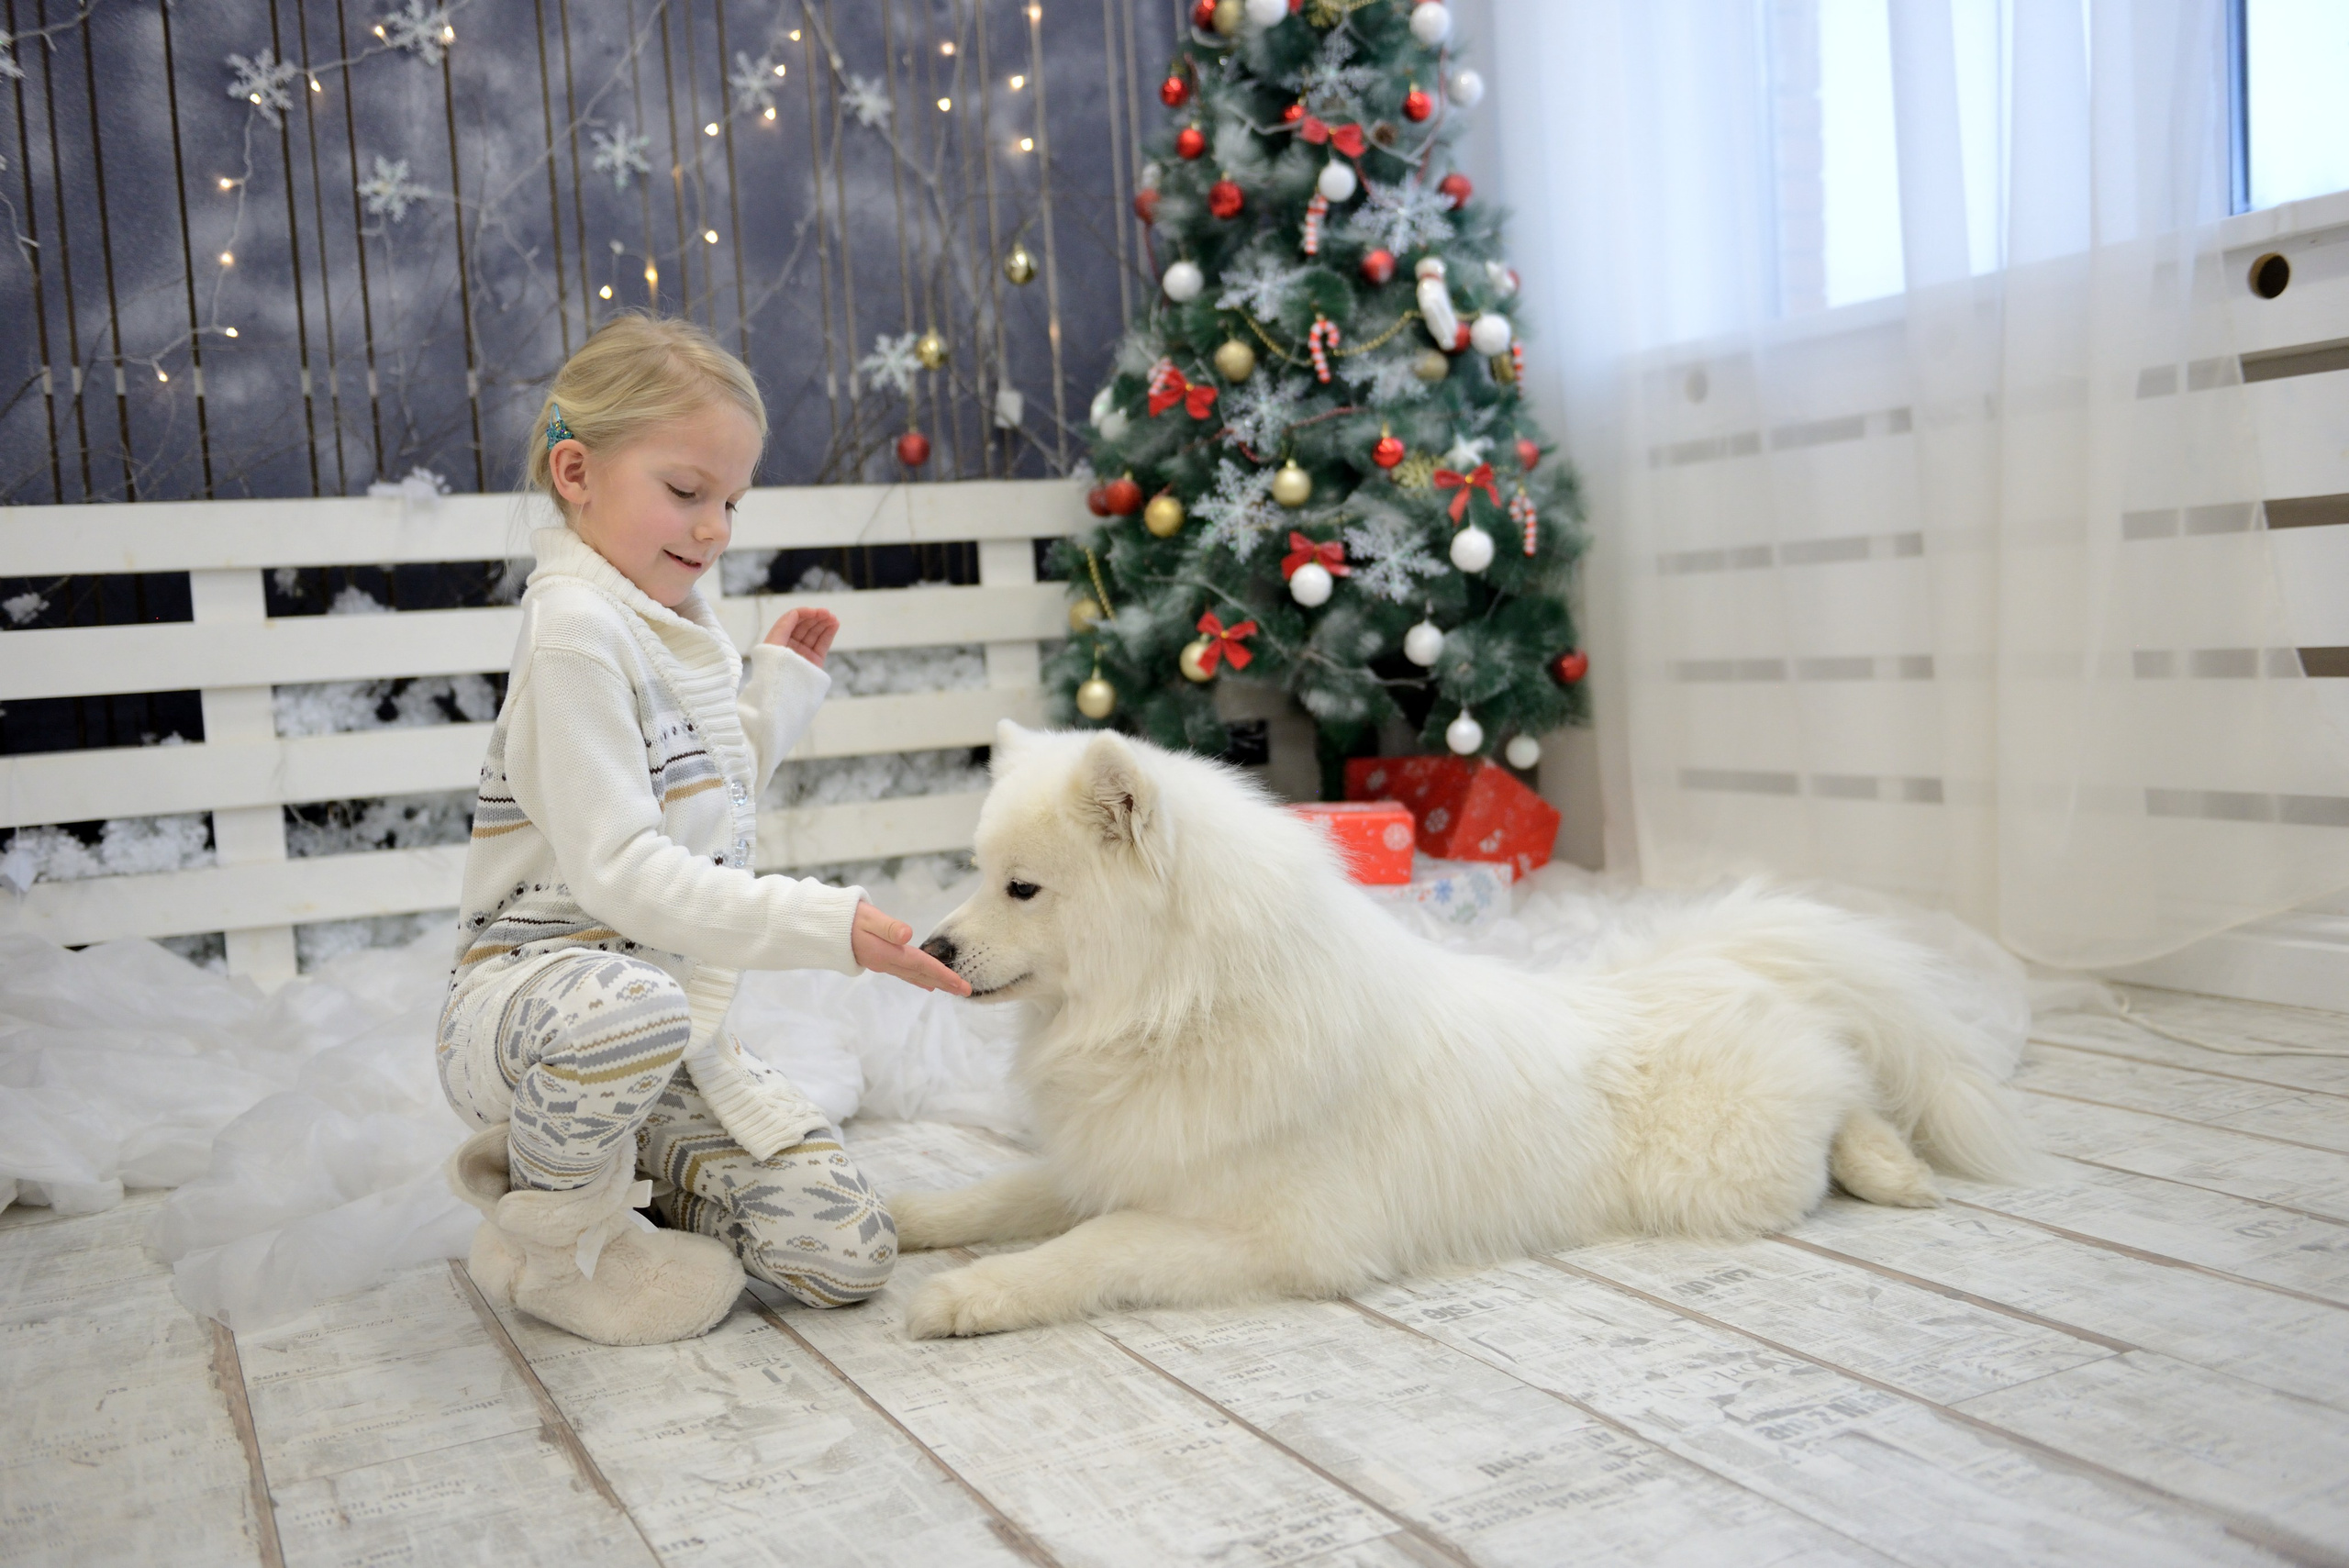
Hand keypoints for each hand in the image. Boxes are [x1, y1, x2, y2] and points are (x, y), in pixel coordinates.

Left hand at [763, 606, 840, 667]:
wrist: (782, 696)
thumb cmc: (773, 670)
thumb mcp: (773, 644)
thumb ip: (784, 626)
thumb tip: (795, 612)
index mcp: (777, 640)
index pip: (791, 621)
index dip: (803, 613)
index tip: (814, 612)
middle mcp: (790, 647)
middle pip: (804, 626)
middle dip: (815, 617)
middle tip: (826, 613)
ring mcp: (803, 655)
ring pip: (815, 634)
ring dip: (824, 623)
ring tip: (832, 618)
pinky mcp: (814, 662)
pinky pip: (822, 644)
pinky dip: (829, 633)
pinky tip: (834, 624)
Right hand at [851, 901, 970, 994]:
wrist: (824, 926)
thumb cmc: (847, 917)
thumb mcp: (867, 918)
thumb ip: (887, 927)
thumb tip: (907, 935)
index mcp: (887, 953)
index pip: (921, 965)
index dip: (943, 974)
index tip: (961, 984)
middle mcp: (886, 962)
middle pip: (921, 974)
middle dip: (945, 983)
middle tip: (967, 992)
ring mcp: (882, 963)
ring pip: (914, 975)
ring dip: (934, 981)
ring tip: (952, 989)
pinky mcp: (879, 960)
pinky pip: (905, 973)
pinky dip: (919, 978)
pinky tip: (926, 982)